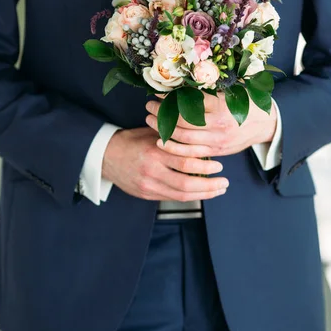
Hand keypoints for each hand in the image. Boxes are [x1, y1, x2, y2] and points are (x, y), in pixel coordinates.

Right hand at [101, 127, 228, 201]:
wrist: (105, 156)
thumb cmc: (132, 141)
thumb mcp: (152, 133)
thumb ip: (174, 138)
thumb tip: (201, 141)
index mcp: (155, 151)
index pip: (185, 162)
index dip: (205, 166)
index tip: (219, 165)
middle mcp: (152, 170)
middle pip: (186, 183)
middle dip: (209, 185)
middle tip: (225, 182)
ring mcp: (148, 185)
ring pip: (181, 195)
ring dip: (203, 194)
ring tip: (218, 190)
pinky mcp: (146, 194)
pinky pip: (172, 198)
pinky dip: (189, 196)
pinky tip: (201, 193)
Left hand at [145, 92, 276, 158]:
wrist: (265, 124)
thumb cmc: (246, 102)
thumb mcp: (232, 89)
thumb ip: (210, 87)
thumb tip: (183, 78)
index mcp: (221, 106)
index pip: (189, 101)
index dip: (170, 97)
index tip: (157, 92)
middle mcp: (218, 124)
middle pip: (182, 121)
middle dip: (162, 113)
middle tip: (148, 106)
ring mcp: (217, 140)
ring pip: (184, 138)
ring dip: (163, 130)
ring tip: (150, 120)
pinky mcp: (216, 150)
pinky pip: (191, 153)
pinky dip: (174, 148)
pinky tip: (161, 141)